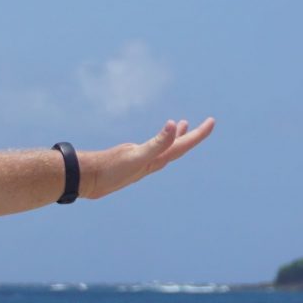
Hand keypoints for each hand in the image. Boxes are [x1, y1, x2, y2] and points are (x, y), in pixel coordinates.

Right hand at [82, 117, 214, 200]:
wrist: (89, 180)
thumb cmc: (111, 170)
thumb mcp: (136, 155)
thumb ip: (157, 142)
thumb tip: (173, 125)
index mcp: (158, 160)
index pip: (184, 145)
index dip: (199, 134)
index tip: (212, 121)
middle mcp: (154, 162)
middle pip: (180, 147)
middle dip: (193, 135)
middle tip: (207, 123)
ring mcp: (143, 162)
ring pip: (167, 148)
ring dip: (177, 137)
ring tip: (183, 124)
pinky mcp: (133, 161)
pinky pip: (154, 149)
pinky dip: (161, 140)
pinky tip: (156, 140)